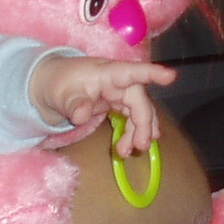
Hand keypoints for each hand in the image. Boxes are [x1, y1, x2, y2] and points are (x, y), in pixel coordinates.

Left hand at [34, 57, 176, 154]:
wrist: (52, 86)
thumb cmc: (58, 84)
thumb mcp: (60, 94)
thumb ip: (73, 104)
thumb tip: (80, 116)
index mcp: (107, 73)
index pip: (132, 71)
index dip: (152, 73)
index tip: (171, 76)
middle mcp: (118, 82)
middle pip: (139, 100)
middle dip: (144, 123)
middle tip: (141, 147)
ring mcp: (120, 93)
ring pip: (139, 112)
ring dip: (140, 132)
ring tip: (131, 152)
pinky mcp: (118, 104)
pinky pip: (132, 119)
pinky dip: (133, 133)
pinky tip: (129, 148)